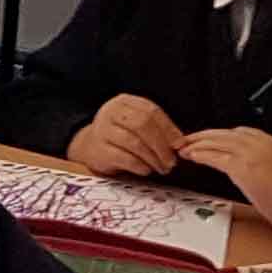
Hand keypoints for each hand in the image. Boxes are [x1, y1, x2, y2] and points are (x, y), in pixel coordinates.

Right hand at [70, 92, 185, 180]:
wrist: (90, 147)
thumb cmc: (120, 136)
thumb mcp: (137, 125)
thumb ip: (158, 129)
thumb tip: (181, 143)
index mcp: (124, 102)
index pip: (151, 111)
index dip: (169, 129)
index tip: (180, 144)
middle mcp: (111, 112)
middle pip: (142, 124)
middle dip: (161, 145)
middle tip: (172, 160)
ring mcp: (102, 130)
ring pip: (134, 142)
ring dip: (153, 158)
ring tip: (162, 168)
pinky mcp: (99, 149)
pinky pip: (124, 158)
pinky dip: (140, 165)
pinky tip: (146, 170)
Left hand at [180, 125, 271, 232]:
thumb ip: (268, 164)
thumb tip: (252, 171)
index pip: (242, 132)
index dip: (222, 135)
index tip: (211, 139)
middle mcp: (263, 144)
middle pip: (226, 133)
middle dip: (205, 135)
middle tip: (189, 139)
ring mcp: (252, 154)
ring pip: (218, 141)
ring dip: (198, 143)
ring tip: (185, 147)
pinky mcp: (243, 168)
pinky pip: (215, 156)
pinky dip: (200, 154)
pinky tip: (192, 156)